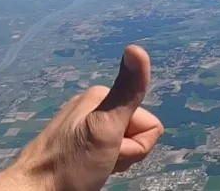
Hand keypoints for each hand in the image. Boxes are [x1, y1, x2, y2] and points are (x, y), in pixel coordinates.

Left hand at [0, 45, 163, 190]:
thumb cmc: (69, 165)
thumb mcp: (105, 128)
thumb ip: (127, 91)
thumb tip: (136, 49)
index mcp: (102, 97)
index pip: (150, 126)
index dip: (135, 147)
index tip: (109, 152)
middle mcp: (93, 108)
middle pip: (137, 134)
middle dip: (125, 154)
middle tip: (97, 162)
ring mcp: (84, 127)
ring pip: (123, 145)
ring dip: (113, 162)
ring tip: (89, 169)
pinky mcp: (77, 146)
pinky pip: (107, 153)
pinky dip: (102, 166)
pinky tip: (86, 171)